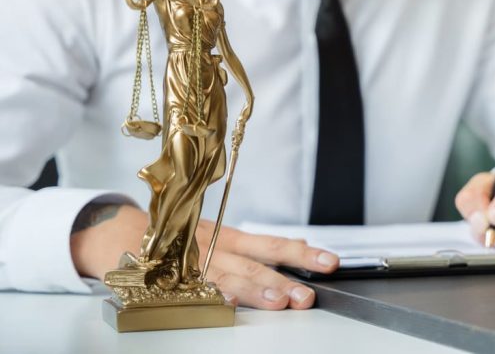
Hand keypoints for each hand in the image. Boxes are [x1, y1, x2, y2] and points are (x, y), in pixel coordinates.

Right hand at [70, 204, 339, 309]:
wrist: (121, 233)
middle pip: (255, 263)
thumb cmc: (179, 240)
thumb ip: (254, 250)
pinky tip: (227, 305)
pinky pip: (192, 289)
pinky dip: (210, 296)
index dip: (302, 252)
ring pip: (228, 277)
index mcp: (229, 238)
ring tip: (280, 302)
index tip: (330, 261)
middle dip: (284, 279)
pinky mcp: (171, 279)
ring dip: (256, 290)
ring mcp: (192, 265)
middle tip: (307, 293)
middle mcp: (214, 248)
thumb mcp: (219, 239)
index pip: (272, 244)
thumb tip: (300, 254)